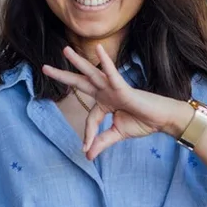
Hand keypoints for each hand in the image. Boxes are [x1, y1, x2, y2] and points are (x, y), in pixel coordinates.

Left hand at [42, 45, 191, 159]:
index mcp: (105, 103)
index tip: (87, 149)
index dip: (88, 134)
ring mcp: (114, 87)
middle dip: (63, 76)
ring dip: (78, 62)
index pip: (90, 118)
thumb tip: (88, 156)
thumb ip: (102, 141)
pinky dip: (106, 62)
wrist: (162, 121)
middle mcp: (106, 92)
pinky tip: (99, 50)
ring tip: (65, 51)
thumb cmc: (143, 122)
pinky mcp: (124, 87)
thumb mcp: (118, 134)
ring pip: (92, 73)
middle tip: (44, 68)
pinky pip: (113, 73)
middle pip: (80, 83)